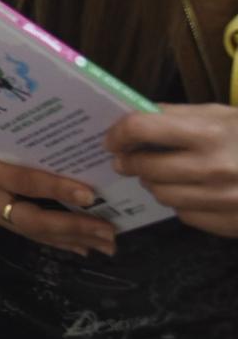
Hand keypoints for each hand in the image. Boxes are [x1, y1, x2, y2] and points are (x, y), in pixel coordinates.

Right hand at [0, 108, 115, 255]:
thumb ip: (6, 124)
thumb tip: (56, 121)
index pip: (22, 181)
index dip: (56, 188)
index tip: (90, 195)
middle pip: (30, 218)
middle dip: (72, 227)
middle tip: (109, 232)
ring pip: (29, 230)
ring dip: (69, 239)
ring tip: (104, 244)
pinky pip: (24, 230)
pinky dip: (54, 240)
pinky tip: (79, 246)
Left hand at [107, 105, 237, 237]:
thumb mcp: (222, 115)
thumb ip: (176, 115)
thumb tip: (131, 115)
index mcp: (210, 132)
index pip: (141, 129)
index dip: (118, 134)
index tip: (112, 139)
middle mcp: (214, 168)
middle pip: (146, 168)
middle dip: (131, 162)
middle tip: (128, 158)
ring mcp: (223, 200)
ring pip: (162, 195)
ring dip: (154, 183)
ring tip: (162, 173)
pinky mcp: (230, 223)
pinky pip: (186, 215)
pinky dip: (183, 203)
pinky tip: (194, 191)